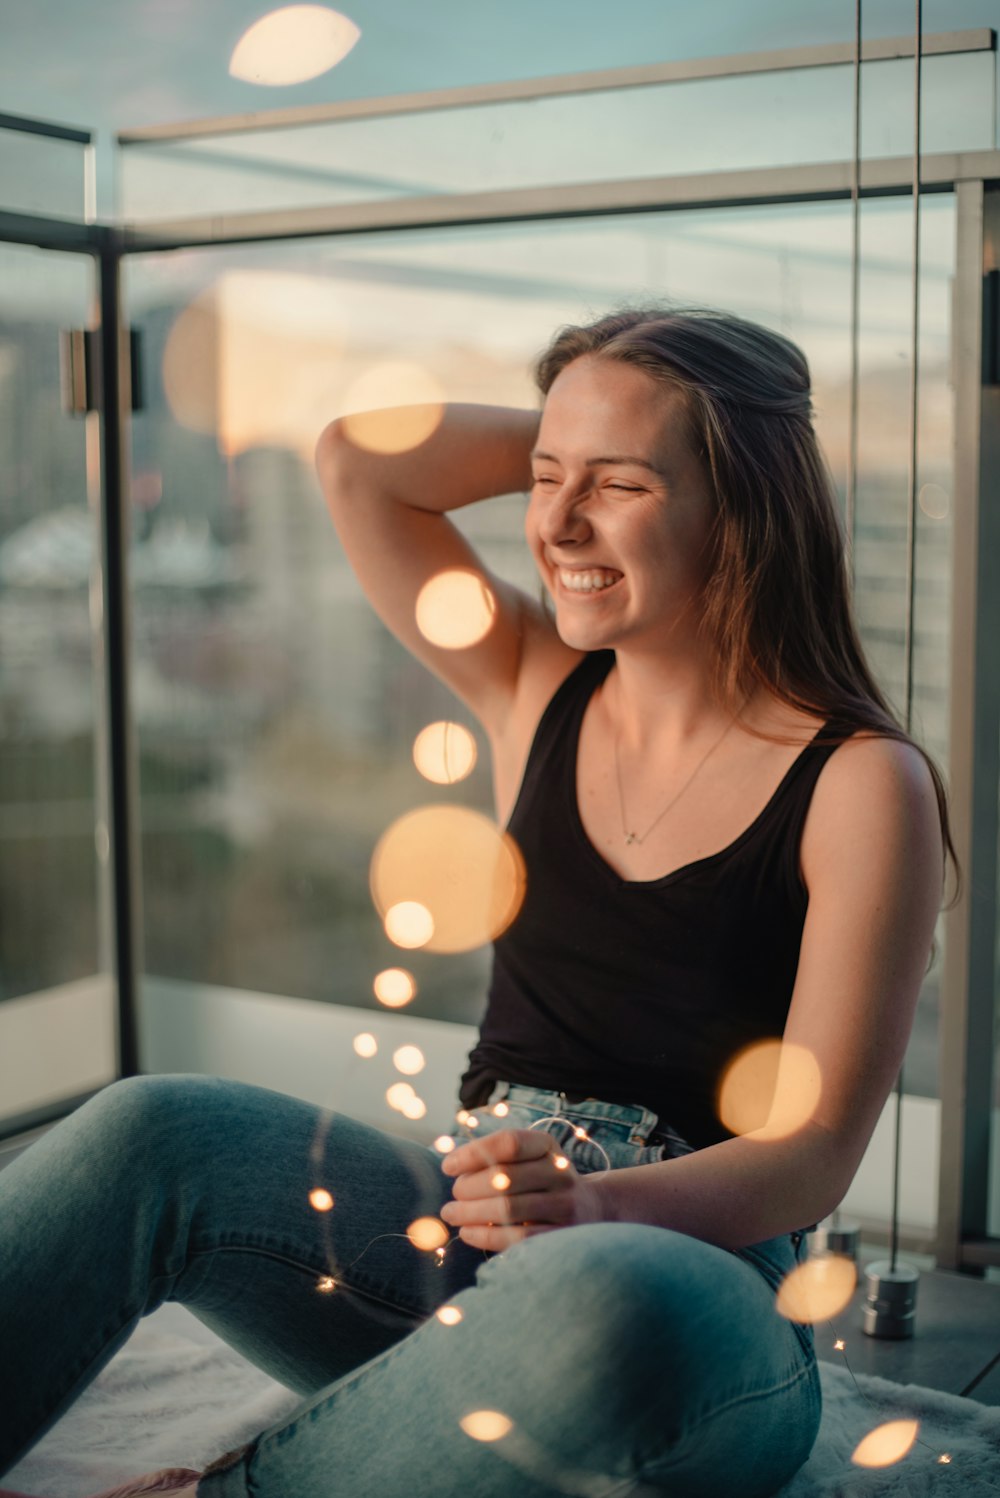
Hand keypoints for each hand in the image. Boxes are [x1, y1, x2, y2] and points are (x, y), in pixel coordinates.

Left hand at [439, 1128, 601, 1251]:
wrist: (591, 1207)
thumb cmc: (541, 1180)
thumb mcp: (527, 1158)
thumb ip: (495, 1158)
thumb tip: (451, 1167)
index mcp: (547, 1146)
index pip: (509, 1142)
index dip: (473, 1153)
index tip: (448, 1167)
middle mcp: (560, 1172)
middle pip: (504, 1177)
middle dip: (468, 1188)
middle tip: (453, 1197)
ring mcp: (564, 1205)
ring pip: (508, 1209)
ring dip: (470, 1213)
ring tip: (451, 1214)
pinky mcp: (561, 1236)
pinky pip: (517, 1238)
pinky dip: (485, 1236)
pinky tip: (468, 1233)